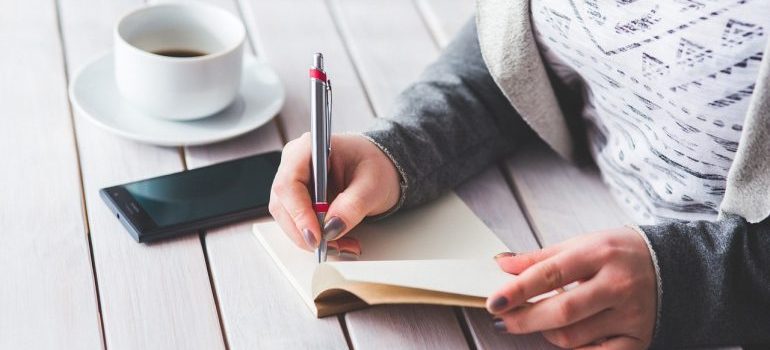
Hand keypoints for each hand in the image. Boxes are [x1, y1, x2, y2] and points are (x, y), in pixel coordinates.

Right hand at [269, 133, 400, 250]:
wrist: (379, 170)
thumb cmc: (375, 165)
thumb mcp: (373, 184)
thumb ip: (353, 205)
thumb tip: (332, 227)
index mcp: (309, 148)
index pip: (290, 183)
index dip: (299, 212)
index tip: (316, 235)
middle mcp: (295, 164)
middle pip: (283, 205)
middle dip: (306, 232)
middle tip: (332, 246)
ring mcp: (294, 184)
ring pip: (288, 219)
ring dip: (312, 239)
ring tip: (342, 246)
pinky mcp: (298, 201)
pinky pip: (298, 225)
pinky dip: (317, 238)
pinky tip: (338, 242)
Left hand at [487, 227, 655, 348]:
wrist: (673, 266)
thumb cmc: (618, 253)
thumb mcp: (581, 244)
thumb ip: (540, 257)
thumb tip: (502, 265)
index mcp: (600, 254)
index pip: (550, 274)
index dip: (518, 290)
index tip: (494, 301)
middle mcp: (618, 285)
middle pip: (561, 311)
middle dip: (525, 319)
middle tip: (503, 320)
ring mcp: (631, 315)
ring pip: (574, 337)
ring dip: (546, 333)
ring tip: (540, 321)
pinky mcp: (638, 339)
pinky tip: (567, 337)